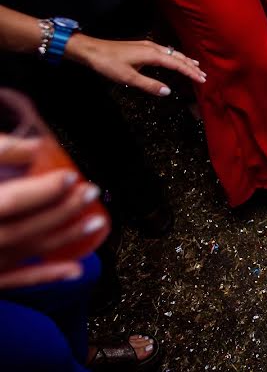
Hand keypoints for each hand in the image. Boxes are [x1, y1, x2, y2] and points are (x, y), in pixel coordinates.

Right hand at [0, 136, 102, 289]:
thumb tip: (36, 145)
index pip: (8, 201)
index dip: (43, 189)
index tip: (71, 175)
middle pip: (23, 227)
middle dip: (62, 209)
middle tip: (92, 191)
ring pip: (23, 252)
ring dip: (64, 238)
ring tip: (97, 221)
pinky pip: (14, 282)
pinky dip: (46, 276)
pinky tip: (76, 270)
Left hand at [66, 35, 205, 96]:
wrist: (91, 50)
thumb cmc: (108, 64)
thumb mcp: (128, 78)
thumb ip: (150, 85)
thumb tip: (168, 91)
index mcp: (152, 55)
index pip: (177, 64)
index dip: (190, 72)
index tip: (202, 79)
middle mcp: (152, 48)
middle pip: (177, 57)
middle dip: (191, 66)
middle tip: (203, 75)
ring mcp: (147, 46)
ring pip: (171, 53)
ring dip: (184, 60)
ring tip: (194, 65)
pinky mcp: (141, 47)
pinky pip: (164, 51)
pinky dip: (174, 57)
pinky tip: (173, 59)